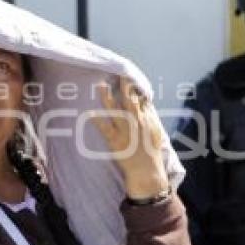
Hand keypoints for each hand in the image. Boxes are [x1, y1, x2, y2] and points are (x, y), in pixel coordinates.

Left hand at [92, 77, 169, 199]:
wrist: (147, 170)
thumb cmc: (151, 151)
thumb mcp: (155, 130)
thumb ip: (150, 115)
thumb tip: (145, 101)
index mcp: (147, 118)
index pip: (141, 98)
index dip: (134, 86)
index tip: (127, 76)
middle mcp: (137, 122)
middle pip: (130, 100)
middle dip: (124, 85)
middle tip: (117, 73)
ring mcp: (126, 131)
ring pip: (116, 110)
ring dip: (107, 97)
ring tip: (100, 85)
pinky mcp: (115, 141)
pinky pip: (105, 129)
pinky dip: (97, 121)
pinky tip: (89, 114)